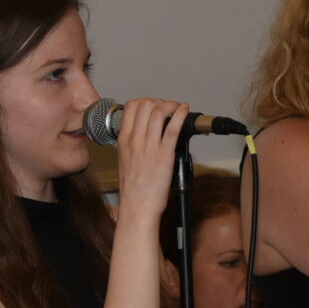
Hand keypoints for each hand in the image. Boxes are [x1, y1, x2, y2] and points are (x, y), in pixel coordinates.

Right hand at [106, 97, 190, 219]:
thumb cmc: (133, 189)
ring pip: (158, 112)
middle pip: (145, 104)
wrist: (137, 207)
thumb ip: (132, 143)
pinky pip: (173, 128)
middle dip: (159, 101)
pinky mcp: (164, 155)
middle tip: (168, 107)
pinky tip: (184, 111)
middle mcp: (135, 140)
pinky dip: (181, 115)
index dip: (145, 100)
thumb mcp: (125, 160)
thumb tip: (145, 131)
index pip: (130, 106)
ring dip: (171, 105)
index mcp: (123, 140)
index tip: (154, 105)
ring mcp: (149, 146)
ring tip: (177, 108)